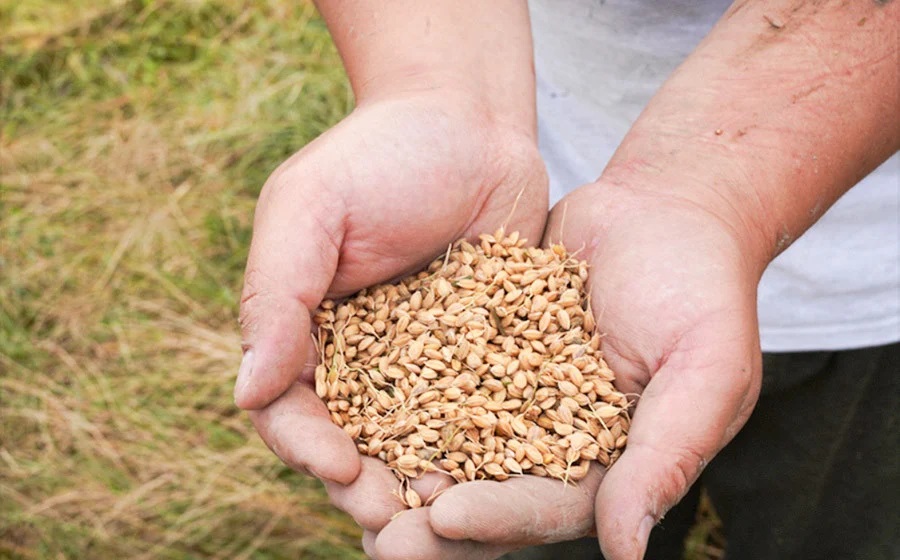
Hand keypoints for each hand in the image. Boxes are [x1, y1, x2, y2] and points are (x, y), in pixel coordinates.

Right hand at [235, 90, 547, 539]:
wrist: (468, 124)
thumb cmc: (378, 156)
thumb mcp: (309, 210)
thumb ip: (275, 297)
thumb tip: (246, 391)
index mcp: (305, 331)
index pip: (290, 409)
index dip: (308, 447)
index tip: (341, 467)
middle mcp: (362, 358)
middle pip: (354, 439)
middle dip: (368, 485)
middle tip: (394, 520)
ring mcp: (426, 362)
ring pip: (418, 440)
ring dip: (427, 481)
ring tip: (451, 518)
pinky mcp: (485, 355)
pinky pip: (483, 411)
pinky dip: (488, 447)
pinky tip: (507, 474)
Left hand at [377, 177, 762, 559]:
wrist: (664, 211)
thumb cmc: (702, 287)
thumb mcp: (705, 369)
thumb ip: (667, 455)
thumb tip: (627, 553)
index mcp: (607, 464)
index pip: (547, 506)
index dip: (496, 517)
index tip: (443, 517)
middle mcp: (550, 442)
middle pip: (486, 492)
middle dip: (430, 519)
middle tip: (374, 538)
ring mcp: (511, 397)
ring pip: (447, 443)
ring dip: (399, 468)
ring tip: (344, 484)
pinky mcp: (480, 352)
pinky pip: (434, 377)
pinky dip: (396, 395)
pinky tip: (347, 404)